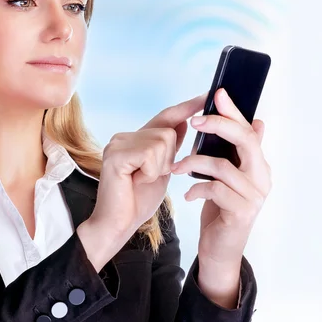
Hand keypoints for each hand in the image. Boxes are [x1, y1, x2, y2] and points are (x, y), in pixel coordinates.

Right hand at [87, 92, 207, 246]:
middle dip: (168, 158)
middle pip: (167, 131)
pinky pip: (150, 153)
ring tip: (142, 180)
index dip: (186, 107)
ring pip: (161, 141)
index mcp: (135, 140)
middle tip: (148, 177)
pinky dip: (150, 171)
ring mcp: (117, 144)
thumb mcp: (162, 170)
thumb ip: (169, 148)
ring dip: (160, 166)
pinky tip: (136, 181)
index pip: (165, 117)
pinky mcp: (115, 154)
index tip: (206, 96)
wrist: (117, 225)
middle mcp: (123, 137)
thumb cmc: (137, 202)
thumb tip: (184, 122)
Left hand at [170, 88, 271, 267]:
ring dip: (193, 163)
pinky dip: (196, 188)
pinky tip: (188, 195)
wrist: (220, 249)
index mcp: (258, 165)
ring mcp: (254, 195)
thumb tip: (255, 122)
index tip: (218, 93)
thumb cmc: (220, 209)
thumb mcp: (226, 178)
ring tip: (176, 167)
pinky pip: (214, 189)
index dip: (233, 111)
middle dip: (218, 125)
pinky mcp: (241, 212)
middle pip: (245, 140)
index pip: (249, 130)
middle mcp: (262, 177)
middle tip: (194, 119)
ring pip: (222, 166)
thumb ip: (235, 153)